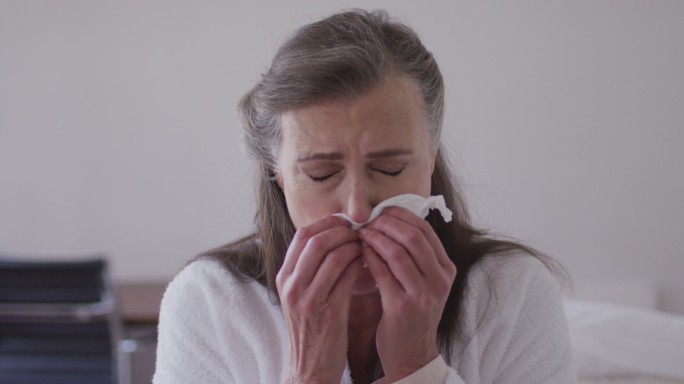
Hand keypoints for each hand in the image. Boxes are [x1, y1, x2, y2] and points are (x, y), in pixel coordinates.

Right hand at [276, 216, 364, 383]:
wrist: (310, 367)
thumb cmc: (311, 328)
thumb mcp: (300, 296)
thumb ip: (309, 269)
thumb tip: (331, 237)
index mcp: (284, 278)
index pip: (302, 235)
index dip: (326, 223)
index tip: (345, 222)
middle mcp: (292, 286)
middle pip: (316, 240)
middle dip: (342, 231)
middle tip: (359, 231)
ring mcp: (308, 299)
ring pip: (332, 255)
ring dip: (353, 246)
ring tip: (365, 246)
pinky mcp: (328, 312)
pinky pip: (346, 276)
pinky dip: (359, 264)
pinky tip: (367, 264)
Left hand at [359, 207, 456, 382]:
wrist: (411, 354)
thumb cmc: (412, 313)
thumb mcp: (425, 282)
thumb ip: (416, 255)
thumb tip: (392, 219)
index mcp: (447, 269)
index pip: (425, 229)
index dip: (401, 215)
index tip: (382, 211)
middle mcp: (440, 280)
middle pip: (412, 237)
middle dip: (386, 224)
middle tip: (368, 221)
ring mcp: (423, 294)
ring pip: (397, 252)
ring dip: (375, 238)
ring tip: (361, 233)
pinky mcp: (402, 306)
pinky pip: (382, 272)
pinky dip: (369, 256)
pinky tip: (360, 252)